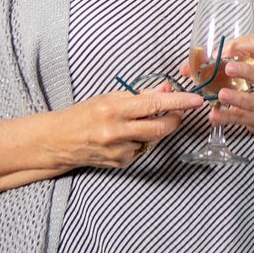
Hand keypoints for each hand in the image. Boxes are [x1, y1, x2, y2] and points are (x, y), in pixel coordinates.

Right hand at [51, 84, 205, 169]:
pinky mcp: (121, 162)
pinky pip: (142, 150)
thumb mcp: (108, 98)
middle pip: (161, 128)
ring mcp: (119, 150)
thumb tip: (167, 89)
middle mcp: (116, 131)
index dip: (178, 102)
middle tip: (179, 112)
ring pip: (153, 139)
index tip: (196, 100)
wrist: (58, 141)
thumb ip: (140, 95)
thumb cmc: (82, 115)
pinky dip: (141, 141)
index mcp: (112, 109)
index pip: (154, 105)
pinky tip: (126, 137)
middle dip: (176, 119)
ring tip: (136, 123)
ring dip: (154, 130)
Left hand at [205, 33, 253, 148]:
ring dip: (238, 98)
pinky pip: (243, 118)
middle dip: (246, 71)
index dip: (240, 46)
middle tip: (229, 69)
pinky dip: (227, 117)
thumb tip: (186, 68)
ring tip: (221, 95)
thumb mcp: (248, 66)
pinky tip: (214, 115)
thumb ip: (220, 63)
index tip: (222, 52)